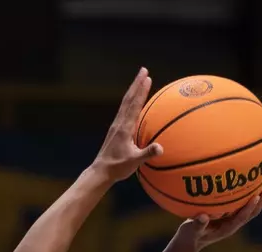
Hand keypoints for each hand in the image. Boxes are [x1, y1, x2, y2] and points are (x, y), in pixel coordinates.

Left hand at [90, 67, 163, 183]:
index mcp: (124, 128)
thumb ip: (147, 153)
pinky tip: (133, 99)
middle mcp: (119, 123)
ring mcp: (116, 125)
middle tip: (143, 70)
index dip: (141, 91)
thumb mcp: (134, 161)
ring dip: (133, 89)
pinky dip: (130, 100)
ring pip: (125, 103)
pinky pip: (124, 110)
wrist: (101, 171)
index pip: (134, 105)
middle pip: (128, 98)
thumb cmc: (118, 167)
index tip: (147, 78)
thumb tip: (161, 148)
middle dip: (136, 83)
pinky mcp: (115, 129)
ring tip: (140, 79)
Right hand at [169, 182, 261, 251]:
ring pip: (250, 206)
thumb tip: (203, 216)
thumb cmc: (189, 236)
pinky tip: (247, 179)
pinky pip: (241, 202)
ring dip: (259, 194)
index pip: (242, 217)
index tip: (256, 196)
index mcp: (227, 229)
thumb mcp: (190, 231)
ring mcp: (232, 219)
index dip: (250, 207)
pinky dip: (247, 192)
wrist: (189, 242)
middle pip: (253, 211)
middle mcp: (233, 223)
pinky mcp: (229, 214)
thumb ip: (197, 225)